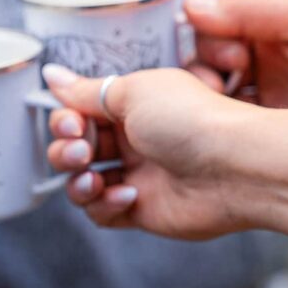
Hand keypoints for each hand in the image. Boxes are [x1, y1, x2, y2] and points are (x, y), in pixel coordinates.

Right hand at [42, 64, 254, 238]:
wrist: (236, 166)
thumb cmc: (192, 119)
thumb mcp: (132, 91)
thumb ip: (86, 91)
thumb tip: (51, 75)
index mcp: (131, 106)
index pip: (79, 113)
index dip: (65, 118)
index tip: (72, 121)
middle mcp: (133, 139)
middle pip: (74, 147)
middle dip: (65, 149)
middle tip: (80, 149)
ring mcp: (138, 175)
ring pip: (81, 181)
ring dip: (77, 180)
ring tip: (92, 176)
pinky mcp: (143, 209)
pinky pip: (102, 212)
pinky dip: (103, 205)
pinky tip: (126, 194)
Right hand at [186, 0, 287, 119]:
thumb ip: (252, 8)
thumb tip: (192, 6)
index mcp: (282, 15)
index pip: (221, 17)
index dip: (208, 31)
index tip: (225, 50)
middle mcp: (275, 52)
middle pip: (212, 55)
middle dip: (204, 64)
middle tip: (221, 77)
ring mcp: (279, 92)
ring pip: (218, 90)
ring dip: (207, 94)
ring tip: (220, 101)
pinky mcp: (284, 130)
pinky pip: (238, 125)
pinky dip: (223, 124)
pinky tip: (222, 126)